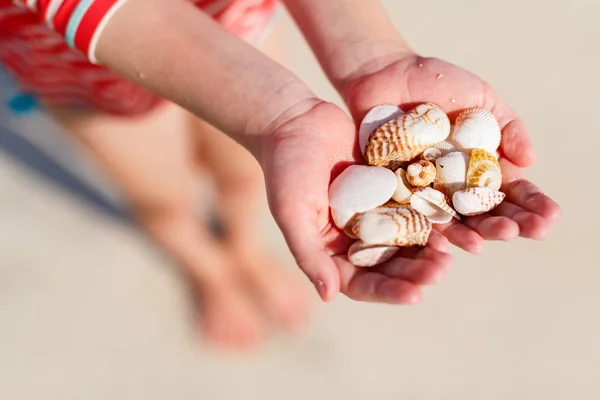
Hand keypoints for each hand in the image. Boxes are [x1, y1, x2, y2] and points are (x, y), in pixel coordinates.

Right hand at [261, 100, 451, 302]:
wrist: (296, 120)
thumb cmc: (286, 168)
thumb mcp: (292, 212)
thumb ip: (308, 253)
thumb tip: (328, 295)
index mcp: (329, 250)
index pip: (360, 283)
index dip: (388, 292)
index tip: (415, 296)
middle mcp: (354, 237)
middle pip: (389, 265)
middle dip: (415, 273)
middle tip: (441, 272)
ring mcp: (373, 213)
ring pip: (406, 240)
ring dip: (427, 251)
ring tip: (449, 257)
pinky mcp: (388, 189)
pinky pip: (413, 207)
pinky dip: (430, 217)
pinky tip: (450, 222)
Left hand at [340, 53, 561, 252]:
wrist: (386, 75)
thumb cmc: (438, 83)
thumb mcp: (482, 99)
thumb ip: (509, 127)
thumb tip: (530, 162)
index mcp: (481, 166)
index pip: (511, 192)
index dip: (531, 206)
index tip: (550, 218)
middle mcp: (456, 185)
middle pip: (483, 213)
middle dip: (504, 225)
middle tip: (519, 232)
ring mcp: (426, 191)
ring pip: (450, 221)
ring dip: (469, 235)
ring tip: (482, 244)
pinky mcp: (396, 192)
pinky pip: (411, 217)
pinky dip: (426, 232)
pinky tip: (440, 243)